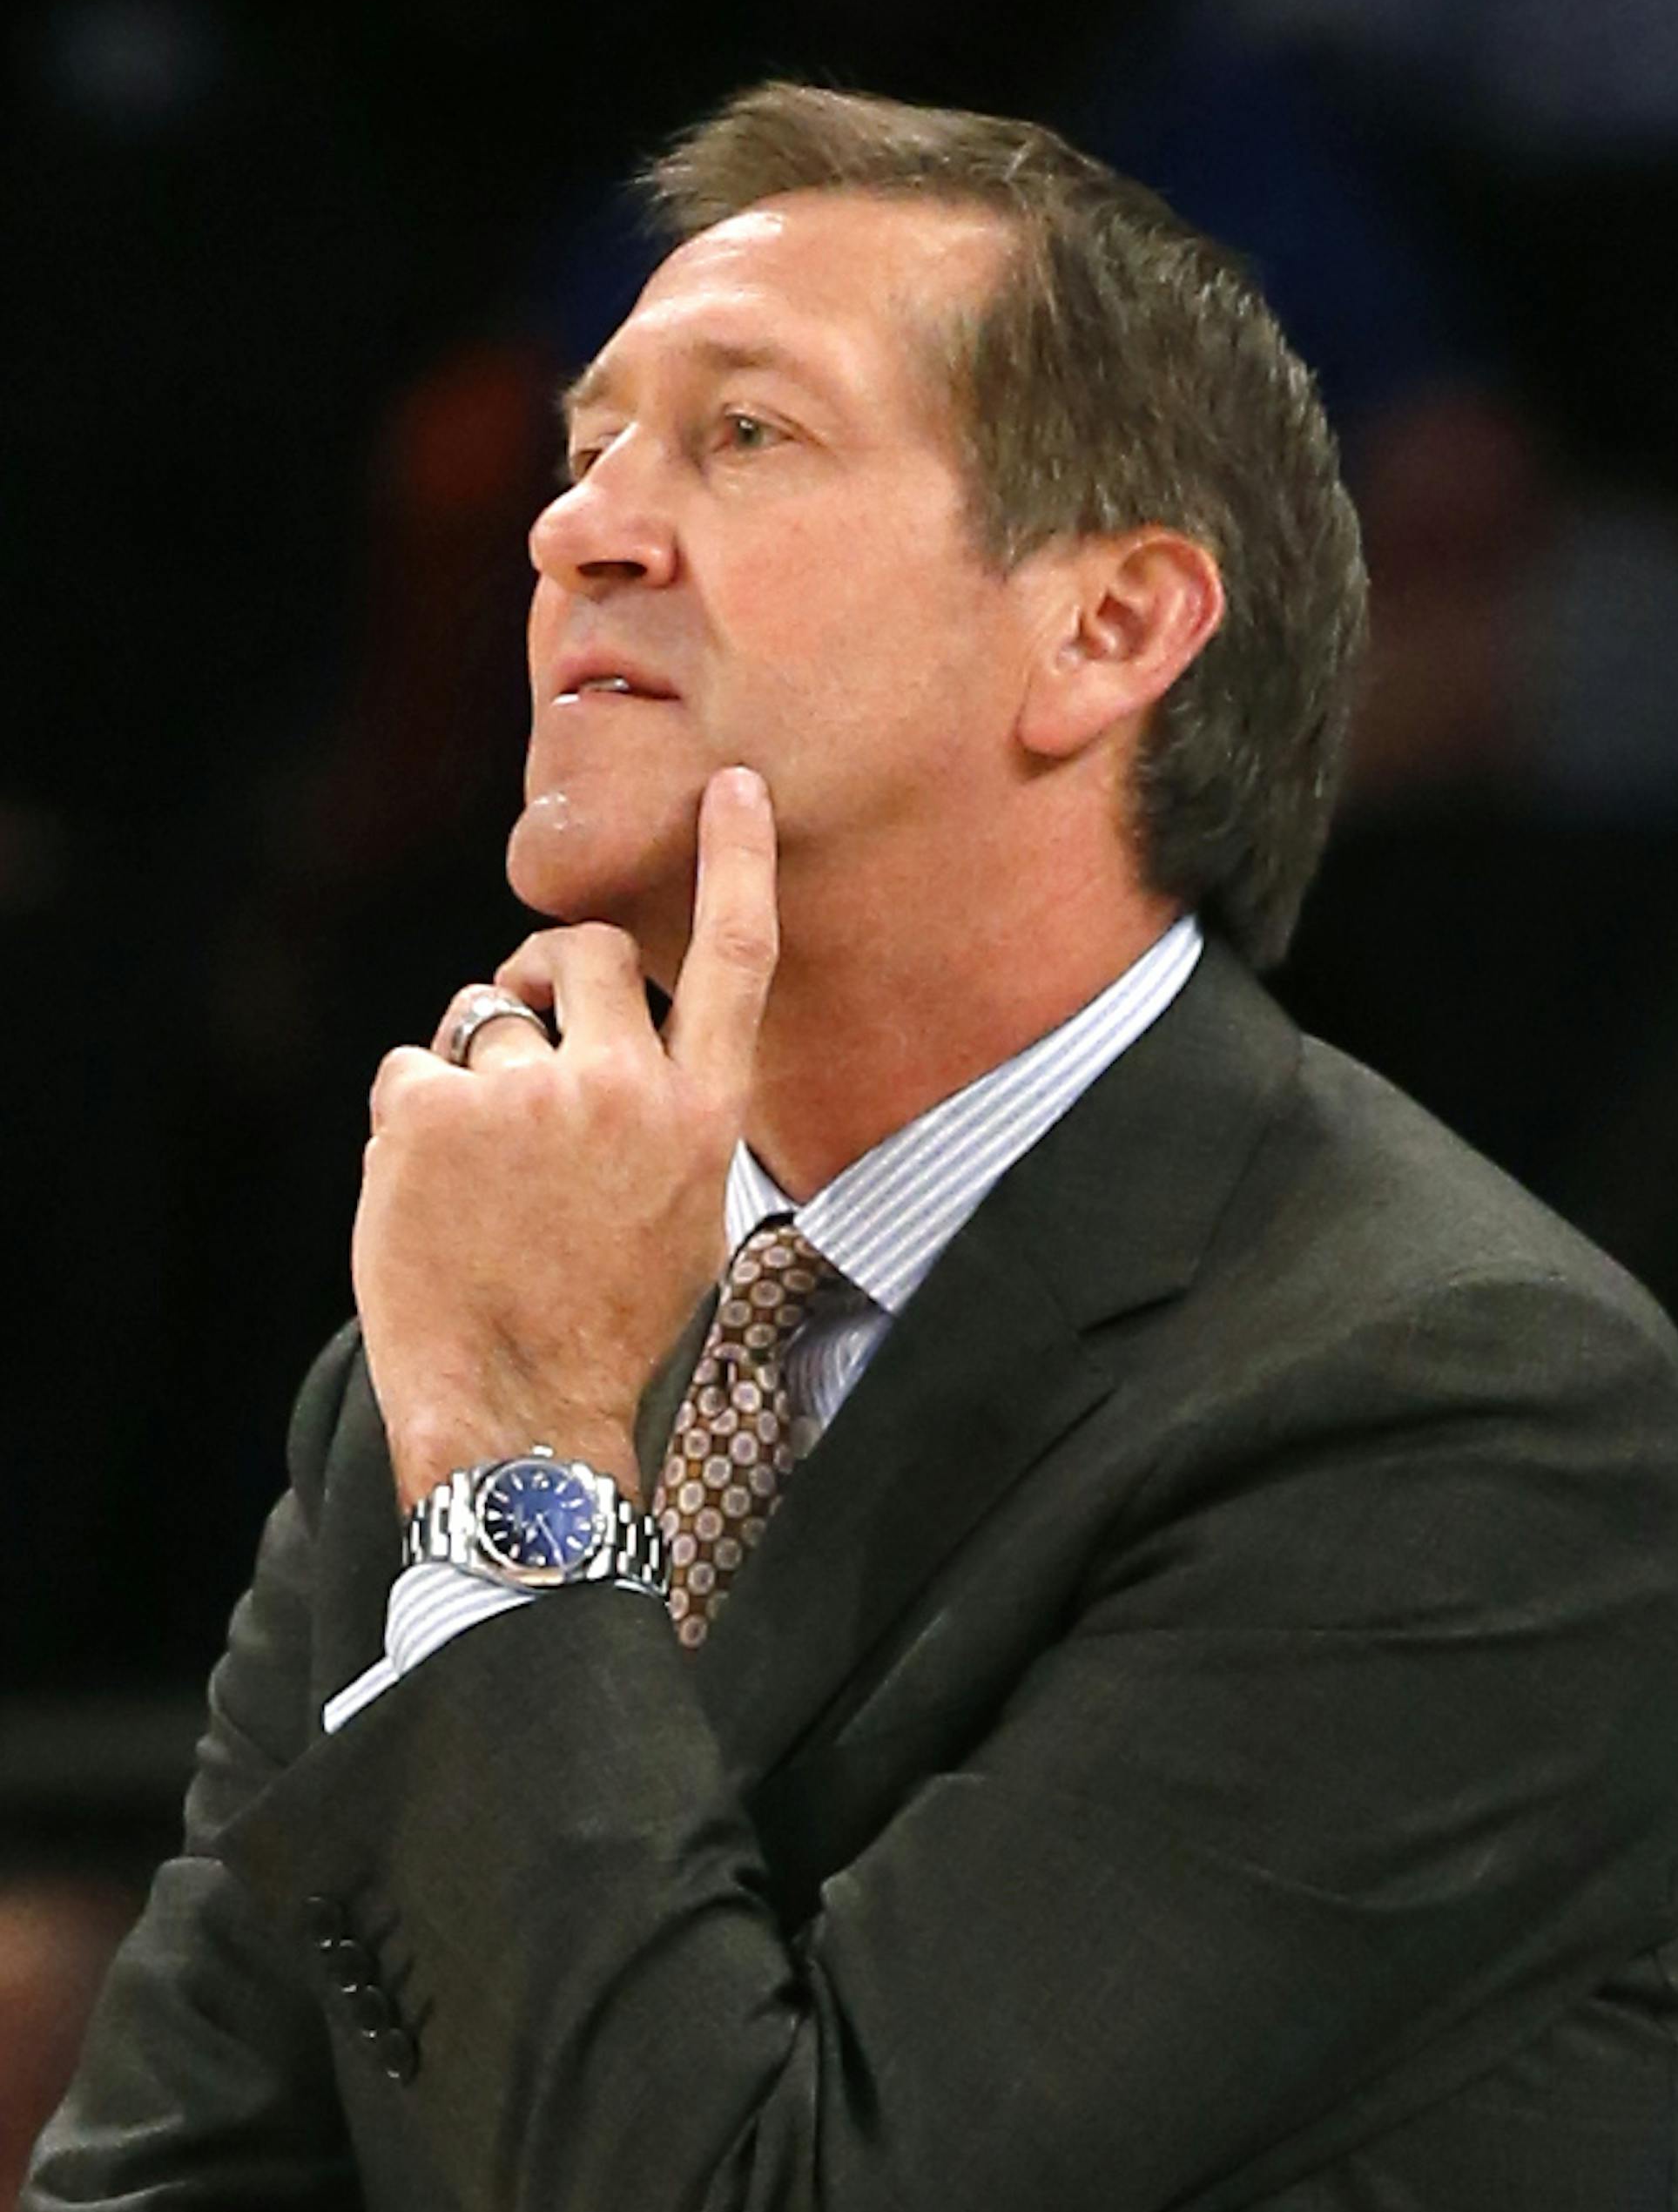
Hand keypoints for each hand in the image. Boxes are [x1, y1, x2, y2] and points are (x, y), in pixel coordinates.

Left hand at [354, 766, 777, 1504]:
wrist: (527, 1421)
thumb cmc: (607, 1328)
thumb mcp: (684, 1213)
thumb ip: (661, 1114)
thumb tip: (610, 1043)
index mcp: (702, 1115)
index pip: (736, 961)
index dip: (735, 863)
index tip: (731, 789)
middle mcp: (624, 1090)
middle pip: (593, 956)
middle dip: (554, 976)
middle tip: (527, 1022)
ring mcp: (525, 1099)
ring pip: (487, 1018)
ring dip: (474, 1072)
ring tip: (476, 1175)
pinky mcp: (431, 1116)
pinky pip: (411, 1071)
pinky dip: (407, 1123)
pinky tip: (425, 1199)